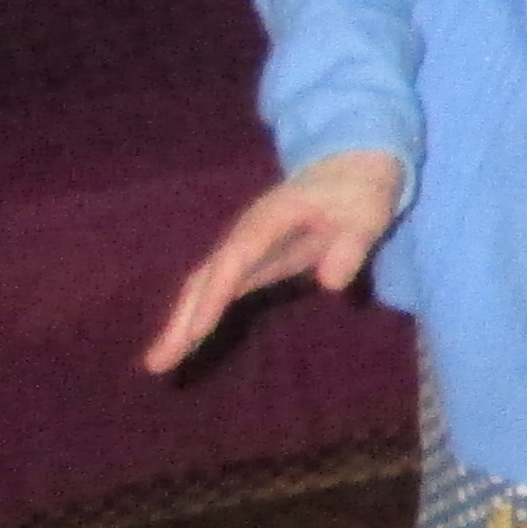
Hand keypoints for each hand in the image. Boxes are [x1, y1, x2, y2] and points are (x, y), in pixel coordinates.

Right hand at [148, 148, 403, 373]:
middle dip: (182, 319)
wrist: (349, 164)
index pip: (235, 261)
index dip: (214, 296)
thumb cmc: (360, 188)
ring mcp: (246, 247)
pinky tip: (187, 342)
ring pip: (205, 285)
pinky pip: (219, 289)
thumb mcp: (369, 213)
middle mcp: (247, 234)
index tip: (195, 332)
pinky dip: (200, 314)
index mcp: (271, 219)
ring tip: (159, 363)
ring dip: (182, 322)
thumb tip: (332, 283)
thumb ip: (353, 246)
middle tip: (157, 363)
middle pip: (207, 278)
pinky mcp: (252, 260)